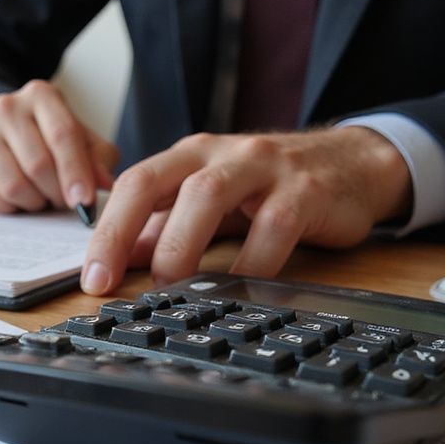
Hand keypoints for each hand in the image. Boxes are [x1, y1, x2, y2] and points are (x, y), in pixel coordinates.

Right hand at [0, 80, 118, 212]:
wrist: (3, 136)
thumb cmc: (50, 139)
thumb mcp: (81, 141)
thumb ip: (98, 159)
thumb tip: (106, 184)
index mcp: (41, 95)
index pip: (62, 135)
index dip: (76, 172)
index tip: (86, 202)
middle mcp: (7, 108)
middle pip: (38, 165)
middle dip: (58, 193)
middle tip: (66, 201)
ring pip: (15, 187)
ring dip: (37, 203)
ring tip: (43, 195)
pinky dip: (15, 209)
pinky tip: (22, 197)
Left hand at [80, 126, 412, 294]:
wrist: (354, 166)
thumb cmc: (271, 187)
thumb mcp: (212, 202)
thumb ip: (166, 227)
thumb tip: (118, 261)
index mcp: (191, 157)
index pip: (133, 185)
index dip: (105, 231)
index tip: (90, 278)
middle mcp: (221, 154)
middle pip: (157, 183)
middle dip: (125, 235)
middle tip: (113, 286)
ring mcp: (264, 168)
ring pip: (208, 196)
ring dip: (181, 246)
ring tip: (169, 286)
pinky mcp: (307, 191)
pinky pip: (274, 226)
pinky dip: (252, 262)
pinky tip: (240, 289)